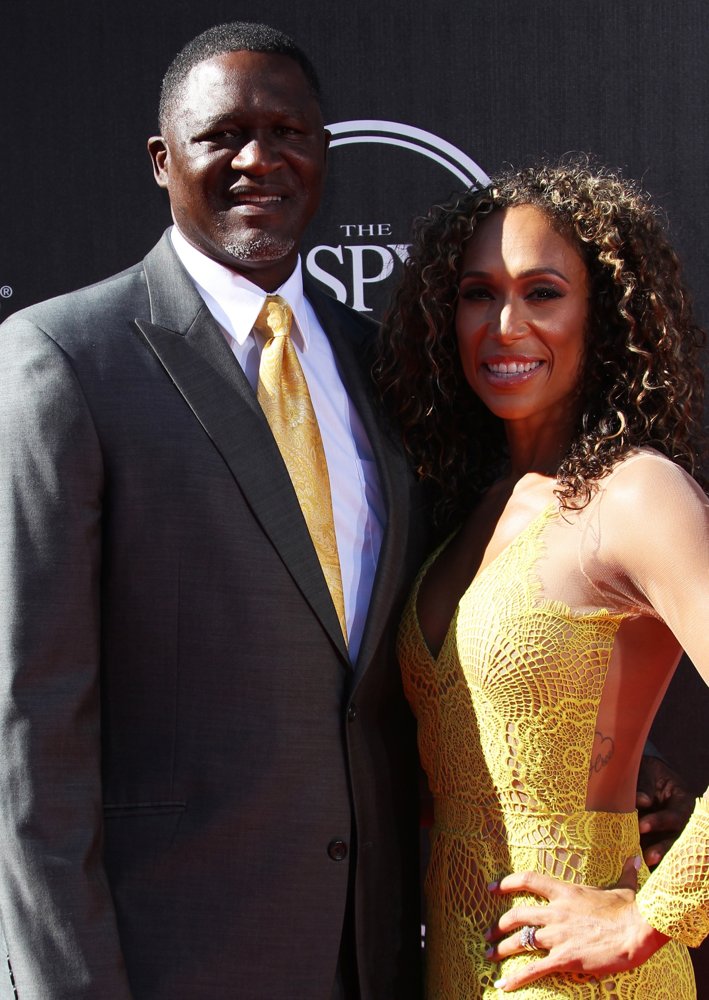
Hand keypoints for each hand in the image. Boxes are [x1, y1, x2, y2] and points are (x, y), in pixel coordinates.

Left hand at [484, 858, 668, 991]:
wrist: (637, 930)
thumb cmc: (632, 909)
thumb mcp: (625, 887)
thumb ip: (625, 872)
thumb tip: (636, 858)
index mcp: (566, 892)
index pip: (528, 880)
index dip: (506, 883)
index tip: (491, 888)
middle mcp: (556, 912)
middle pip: (517, 915)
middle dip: (499, 926)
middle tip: (488, 934)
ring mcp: (558, 936)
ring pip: (521, 941)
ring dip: (502, 950)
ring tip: (490, 955)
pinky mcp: (564, 959)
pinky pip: (533, 969)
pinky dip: (516, 978)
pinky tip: (502, 985)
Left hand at [637, 755, 694, 866]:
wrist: (648, 776)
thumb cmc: (650, 772)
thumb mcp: (649, 771)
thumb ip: (645, 785)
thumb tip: (642, 802)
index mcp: (683, 801)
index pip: (674, 815)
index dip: (659, 822)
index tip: (642, 826)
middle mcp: (682, 821)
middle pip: (677, 838)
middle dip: (662, 848)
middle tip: (648, 856)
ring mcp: (673, 833)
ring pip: (670, 849)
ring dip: (657, 857)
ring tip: (644, 866)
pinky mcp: (661, 841)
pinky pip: (659, 853)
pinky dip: (652, 862)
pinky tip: (641, 870)